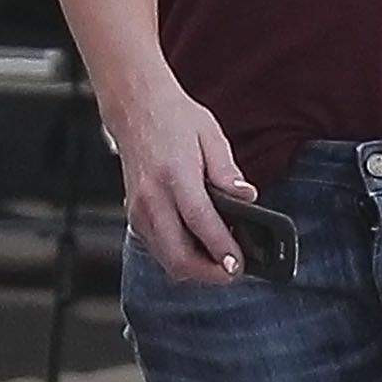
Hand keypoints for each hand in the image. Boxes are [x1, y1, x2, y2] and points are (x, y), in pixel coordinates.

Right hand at [112, 82, 257, 282]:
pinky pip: (157, 249)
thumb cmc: (176, 119)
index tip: (239, 265)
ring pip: (166, 259)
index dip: (221, 248)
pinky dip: (179, 257)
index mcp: (175, 174)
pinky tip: (200, 247)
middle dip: (209, 273)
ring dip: (195, 269)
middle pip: (177, 255)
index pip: (200, 221)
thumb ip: (228, 172)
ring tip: (221, 261)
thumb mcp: (211, 136)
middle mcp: (151, 197)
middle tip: (234, 271)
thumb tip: (248, 198)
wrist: (135, 107)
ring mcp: (138, 209)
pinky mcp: (133, 215)